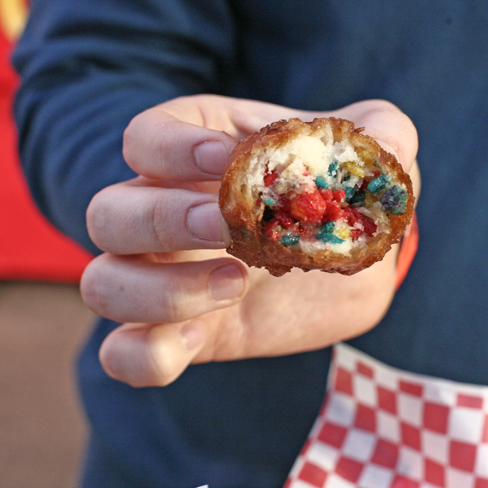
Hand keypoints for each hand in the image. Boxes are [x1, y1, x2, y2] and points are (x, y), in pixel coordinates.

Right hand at [80, 95, 419, 386]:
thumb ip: (383, 132)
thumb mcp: (373, 152)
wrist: (352, 264)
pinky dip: (147, 353)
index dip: (171, 148)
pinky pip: (125, 354)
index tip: (227, 160)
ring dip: (155, 291)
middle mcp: (164, 211)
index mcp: (199, 152)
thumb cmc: (345, 192)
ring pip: (104, 283)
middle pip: (109, 213)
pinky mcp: (182, 334)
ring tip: (233, 283)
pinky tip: (203, 335)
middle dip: (161, 221)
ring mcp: (165, 277)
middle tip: (228, 229)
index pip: (146, 137)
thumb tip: (383, 143)